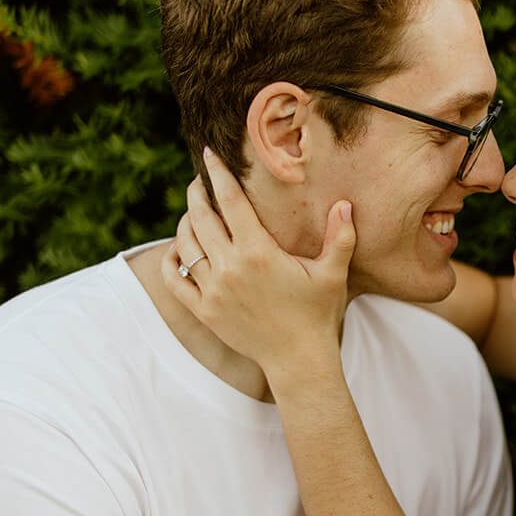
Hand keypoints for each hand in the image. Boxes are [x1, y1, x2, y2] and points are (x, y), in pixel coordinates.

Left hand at [162, 147, 355, 388]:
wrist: (298, 360)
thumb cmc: (318, 314)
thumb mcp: (333, 273)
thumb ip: (340, 236)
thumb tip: (344, 204)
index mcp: (258, 252)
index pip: (230, 201)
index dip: (217, 174)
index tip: (208, 155)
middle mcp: (230, 267)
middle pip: (200, 218)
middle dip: (196, 194)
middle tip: (199, 181)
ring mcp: (213, 290)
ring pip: (185, 245)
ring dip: (185, 223)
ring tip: (193, 213)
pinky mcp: (204, 310)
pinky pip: (175, 279)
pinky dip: (172, 260)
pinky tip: (178, 250)